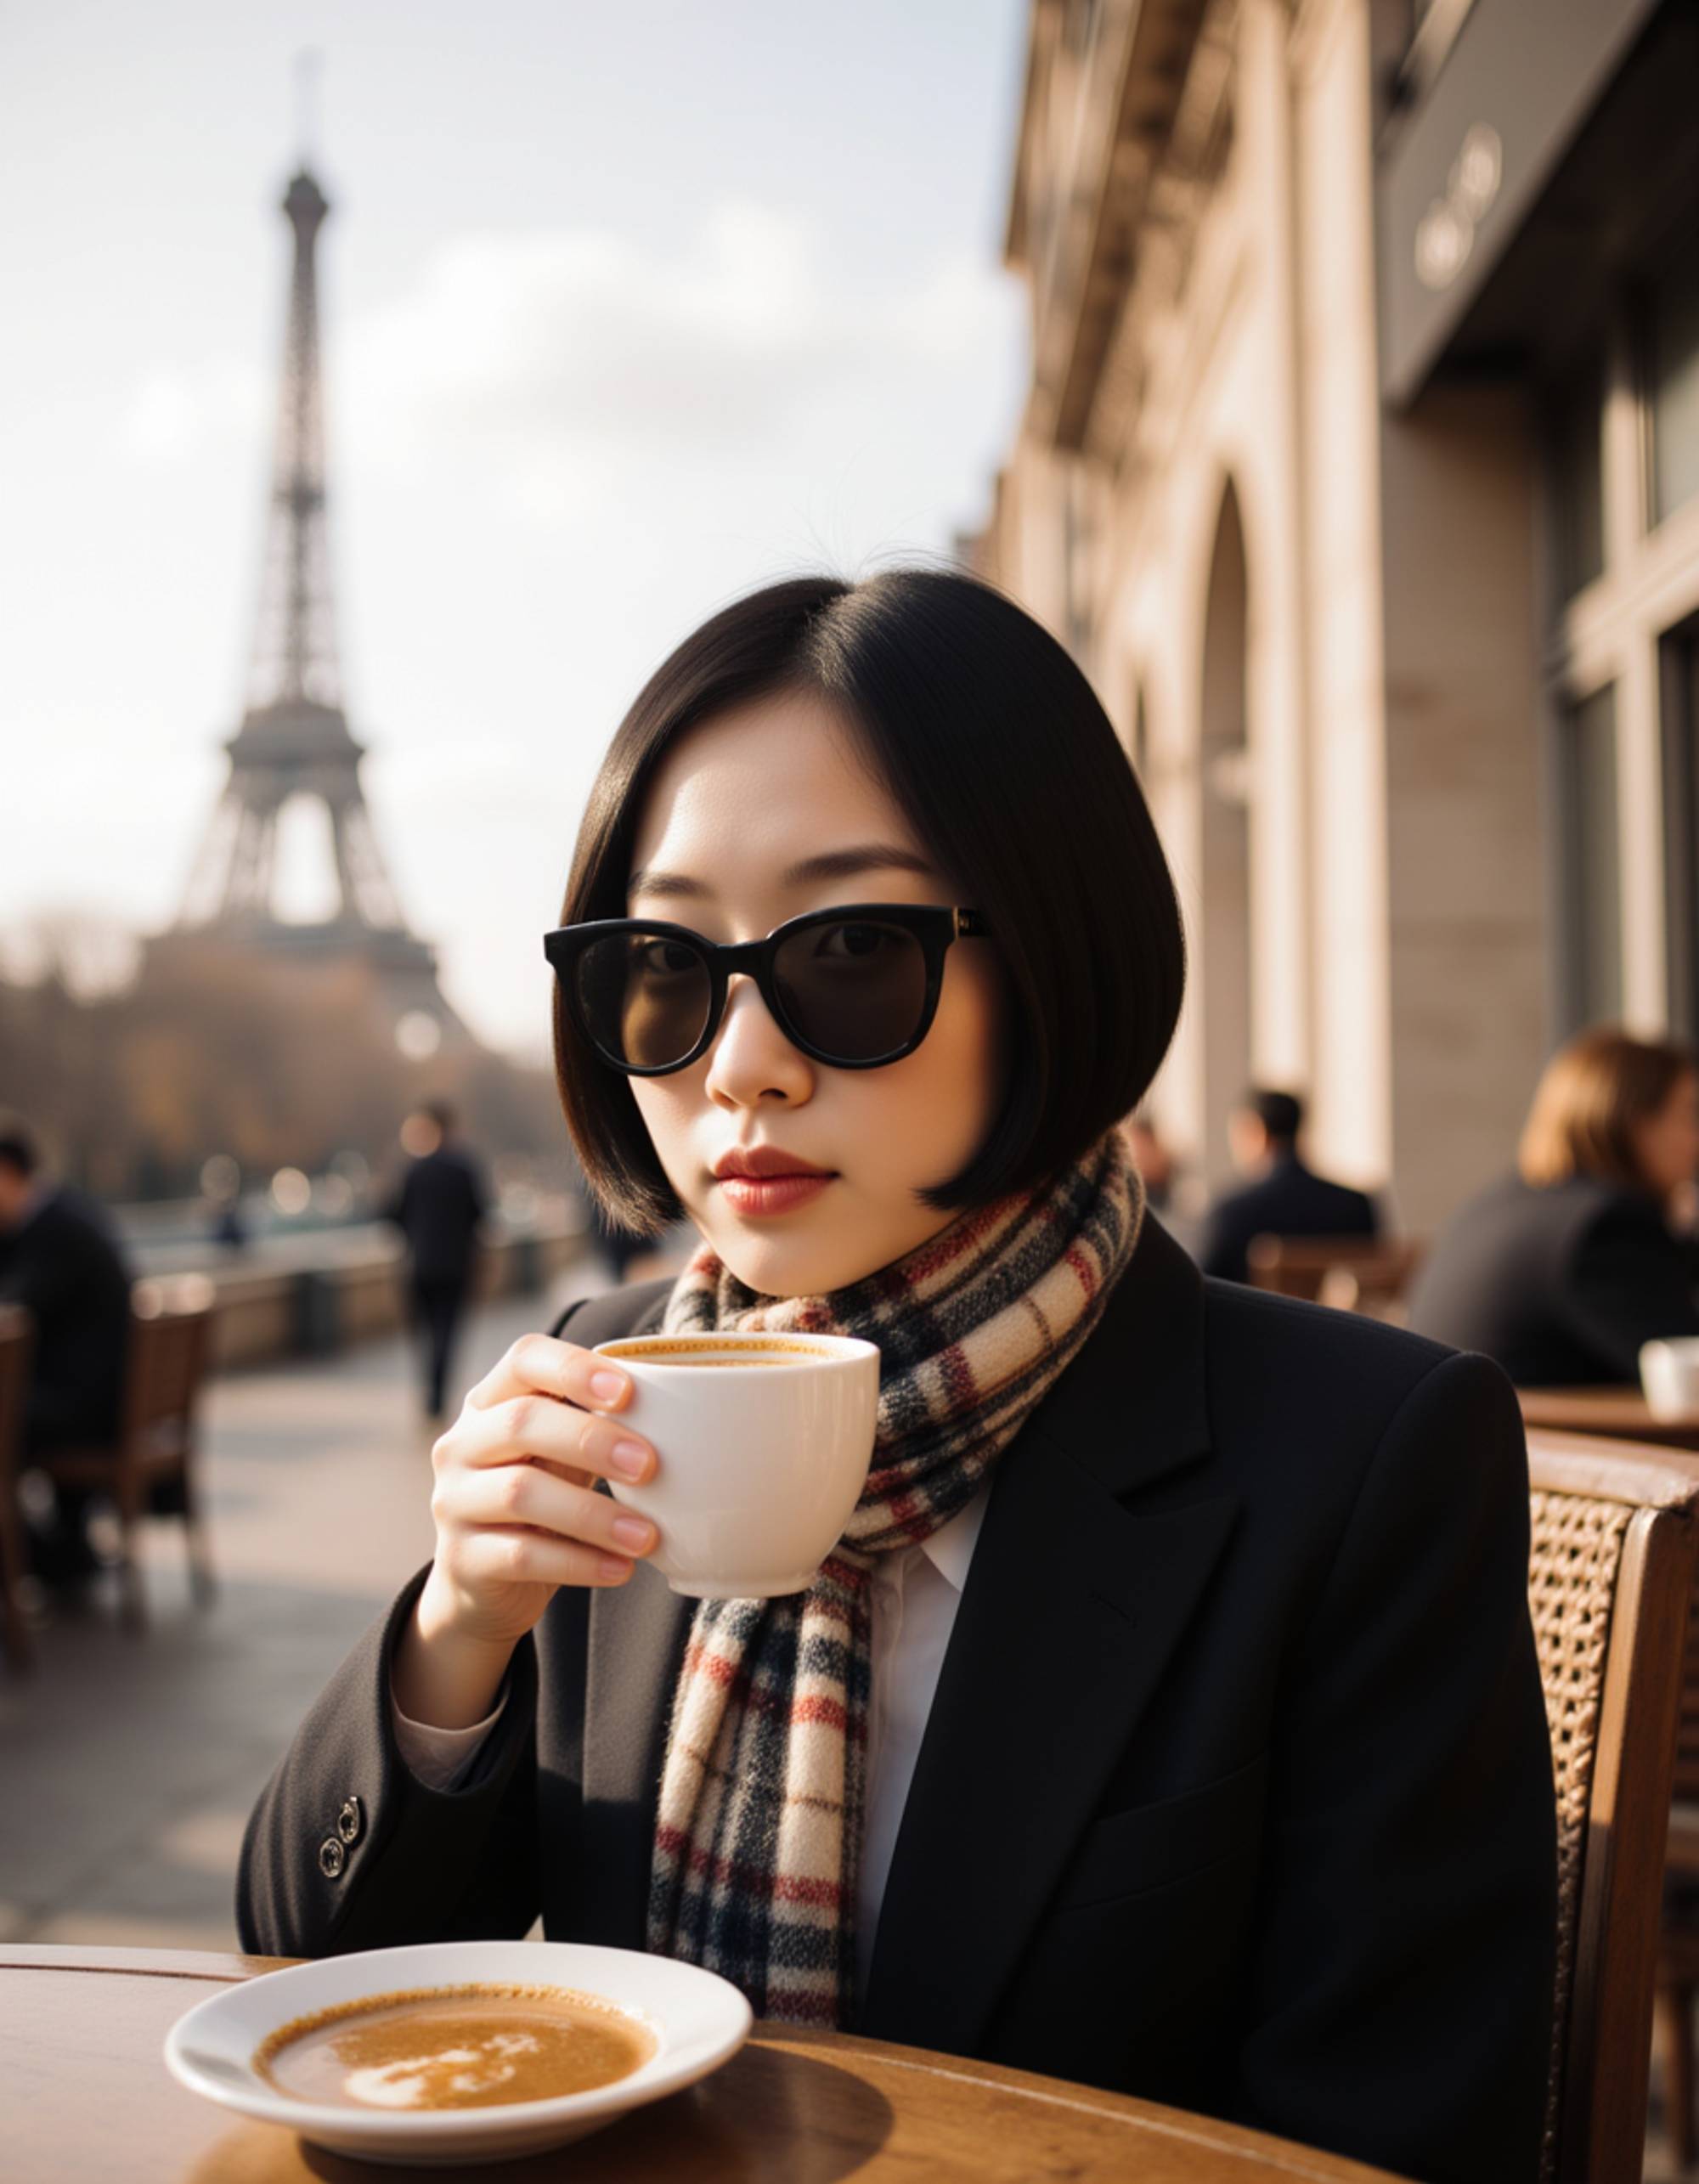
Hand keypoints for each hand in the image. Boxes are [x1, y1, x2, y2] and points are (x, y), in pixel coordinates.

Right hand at [396, 1334, 659, 1720]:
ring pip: (520, 1493)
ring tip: (648, 1536)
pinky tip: (621, 1568)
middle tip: (650, 1466)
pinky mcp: (461, 1558)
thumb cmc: (541, 1498)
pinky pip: (522, 1555)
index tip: (629, 1391)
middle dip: (592, 1440)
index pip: (523, 1359)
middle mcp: (461, 1443)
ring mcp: (454, 1501)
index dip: (576, 1368)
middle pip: (522, 1422)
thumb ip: (597, 1425)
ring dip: (594, 1514)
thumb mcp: (560, 1455)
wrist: (481, 1584)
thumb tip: (686, 1411)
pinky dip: (579, 1563)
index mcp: (490, 1402)